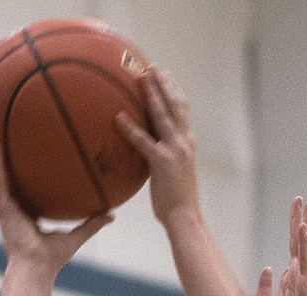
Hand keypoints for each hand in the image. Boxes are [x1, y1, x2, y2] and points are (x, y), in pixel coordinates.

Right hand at [0, 142, 111, 278]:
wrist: (38, 270)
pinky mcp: (4, 210)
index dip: (10, 182)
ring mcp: (4, 211)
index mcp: (22, 217)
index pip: (15, 195)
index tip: (8, 171)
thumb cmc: (52, 260)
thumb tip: (112, 215)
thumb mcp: (75, 237)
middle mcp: (10, 212)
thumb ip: (91, 224)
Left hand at [116, 66, 199, 226]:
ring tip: (141, 77)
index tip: (166, 77)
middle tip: (153, 67)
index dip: (174, 92)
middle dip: (165, 84)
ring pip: (163, 114)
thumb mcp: (176, 174)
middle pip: (176, 105)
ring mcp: (175, 150)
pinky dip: (130, 128)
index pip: (183, 111)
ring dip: (152, 93)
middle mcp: (184, 143)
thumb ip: (168, 158)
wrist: (184, 218)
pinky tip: (118, 117)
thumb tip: (153, 153)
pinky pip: (143, 140)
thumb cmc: (178, 202)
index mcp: (188, 144)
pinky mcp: (162, 162)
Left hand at [281, 197, 306, 295]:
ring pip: (304, 245)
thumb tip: (285, 279)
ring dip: (304, 221)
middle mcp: (303, 276)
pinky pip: (305, 258)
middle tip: (302, 200)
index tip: (297, 222)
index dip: (296, 237)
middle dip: (301, 220)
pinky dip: (303, 241)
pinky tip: (301, 225)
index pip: (295, 254)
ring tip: (306, 201)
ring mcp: (306, 278)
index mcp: (298, 282)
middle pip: (301, 243)